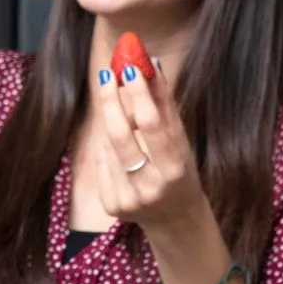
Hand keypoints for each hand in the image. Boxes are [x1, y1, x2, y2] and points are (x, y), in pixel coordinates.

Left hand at [94, 55, 208, 242]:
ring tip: (122, 116)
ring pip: (108, 146)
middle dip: (111, 101)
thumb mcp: (180, 142)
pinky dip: (108, 149)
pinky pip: (102, 162)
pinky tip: (120, 151)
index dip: (138, 95)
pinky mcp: (111, 205)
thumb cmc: (180, 171)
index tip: (129, 68)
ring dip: (112, 124)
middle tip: (106, 74)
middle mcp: (150, 186)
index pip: (151, 125)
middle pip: (121, 135)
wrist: (175, 219)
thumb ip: (164, 106)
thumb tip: (151, 64)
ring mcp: (128, 198)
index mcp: (174, 169)